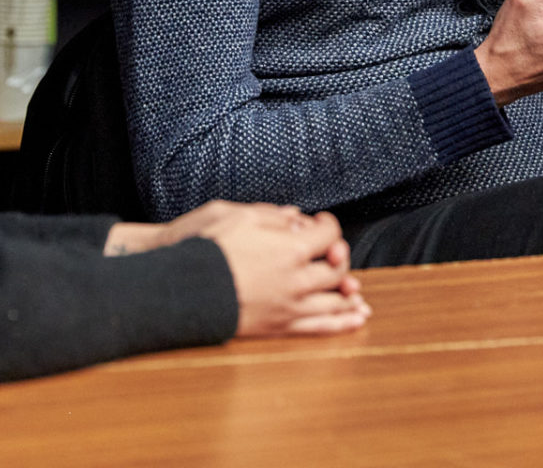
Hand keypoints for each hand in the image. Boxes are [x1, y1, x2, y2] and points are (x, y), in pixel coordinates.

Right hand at [103, 202, 367, 336]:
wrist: (184, 290)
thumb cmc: (207, 248)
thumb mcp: (237, 216)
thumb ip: (272, 216)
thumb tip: (295, 217)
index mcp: (290, 248)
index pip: (327, 234)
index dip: (328, 224)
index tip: (321, 221)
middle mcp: (297, 279)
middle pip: (336, 269)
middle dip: (338, 258)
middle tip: (331, 253)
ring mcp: (290, 306)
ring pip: (334, 301)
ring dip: (349, 296)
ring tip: (357, 294)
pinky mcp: (279, 326)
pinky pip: (320, 326)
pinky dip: (342, 323)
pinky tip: (357, 319)